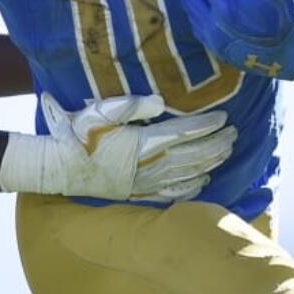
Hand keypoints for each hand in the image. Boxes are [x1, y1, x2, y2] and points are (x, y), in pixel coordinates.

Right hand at [1, 93, 236, 201]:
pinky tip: (204, 181)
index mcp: (143, 142)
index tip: (225, 118)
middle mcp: (150, 164)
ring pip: (188, 173)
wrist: (59, 167)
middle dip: (217, 144)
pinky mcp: (139, 192)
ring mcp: (146, 181)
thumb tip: (160, 101)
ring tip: (227, 152)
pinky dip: (192, 187)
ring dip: (211, 162)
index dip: (207, 126)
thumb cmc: (77, 135)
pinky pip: (173, 192)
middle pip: (193, 155)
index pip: (185, 133)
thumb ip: (130, 105)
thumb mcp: (99, 112)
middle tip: (234, 133)